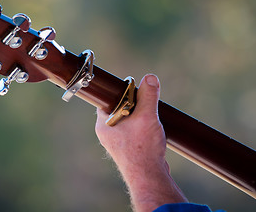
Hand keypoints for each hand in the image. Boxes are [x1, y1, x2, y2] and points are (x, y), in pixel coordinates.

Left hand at [95, 74, 186, 211]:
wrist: (149, 176)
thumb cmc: (143, 148)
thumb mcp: (147, 116)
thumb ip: (148, 95)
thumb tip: (150, 78)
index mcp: (104, 124)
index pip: (107, 99)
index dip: (120, 91)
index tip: (133, 87)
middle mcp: (107, 133)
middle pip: (119, 108)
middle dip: (133, 103)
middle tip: (144, 99)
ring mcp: (117, 142)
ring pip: (127, 120)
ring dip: (139, 115)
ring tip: (150, 114)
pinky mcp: (128, 149)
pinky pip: (133, 131)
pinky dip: (142, 127)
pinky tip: (152, 128)